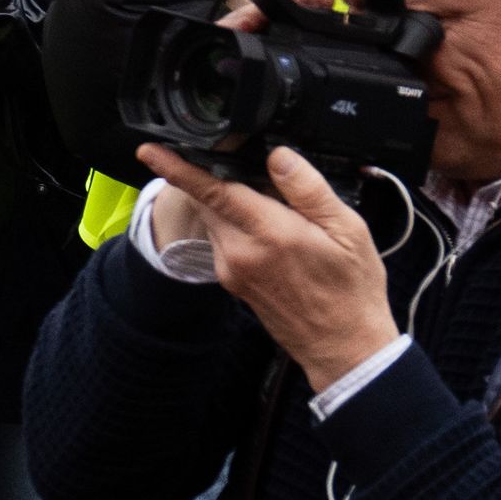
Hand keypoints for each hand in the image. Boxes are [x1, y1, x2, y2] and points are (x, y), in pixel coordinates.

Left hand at [135, 139, 402, 389]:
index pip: (212, 192)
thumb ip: (308, 189)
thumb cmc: (351, 291)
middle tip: (269, 182)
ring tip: (284, 217)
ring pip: (216, 219)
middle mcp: (240, 252)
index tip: (149, 151)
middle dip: (225, 179)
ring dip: (235, 205)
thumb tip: (278, 156)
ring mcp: (232, 270)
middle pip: (211, 200)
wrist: (344, 348)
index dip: (178, 168)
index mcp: (269, 234)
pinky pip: (224, 239)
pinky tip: (277, 237)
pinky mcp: (232, 281)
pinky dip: (240, 226)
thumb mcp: (349, 232)